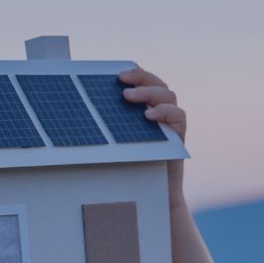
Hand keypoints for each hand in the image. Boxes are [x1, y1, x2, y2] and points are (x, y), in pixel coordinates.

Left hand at [117, 67, 186, 206]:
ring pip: (168, 95)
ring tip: (128, 97)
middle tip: (121, 80)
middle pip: (157, 82)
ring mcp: (172, 121)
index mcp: (146, 105)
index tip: (117, 73)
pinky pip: (178, 116)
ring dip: (149, 93)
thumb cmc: (128, 164)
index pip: (144, 80)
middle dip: (140, 77)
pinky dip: (164, 112)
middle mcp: (161, 109)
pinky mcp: (179, 134)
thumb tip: (84, 106)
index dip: (135, 72)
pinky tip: (148, 116)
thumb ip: (109, 122)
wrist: (147, 190)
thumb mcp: (115, 138)